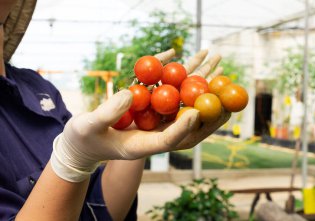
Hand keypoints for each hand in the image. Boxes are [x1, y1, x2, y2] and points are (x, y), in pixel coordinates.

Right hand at [51, 49, 229, 181]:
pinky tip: (189, 59)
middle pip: (188, 121)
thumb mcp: (88, 127)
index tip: (195, 113)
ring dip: (201, 83)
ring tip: (217, 63)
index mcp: (144, 146)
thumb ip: (108, 113)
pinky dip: (180, 76)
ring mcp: (156, 120)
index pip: (169, 139)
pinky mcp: (152, 108)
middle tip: (226, 88)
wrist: (85, 141)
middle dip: (208, 104)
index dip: (183, 128)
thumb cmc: (83, 138)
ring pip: (184, 102)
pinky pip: (170, 91)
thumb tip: (130, 92)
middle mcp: (156, 134)